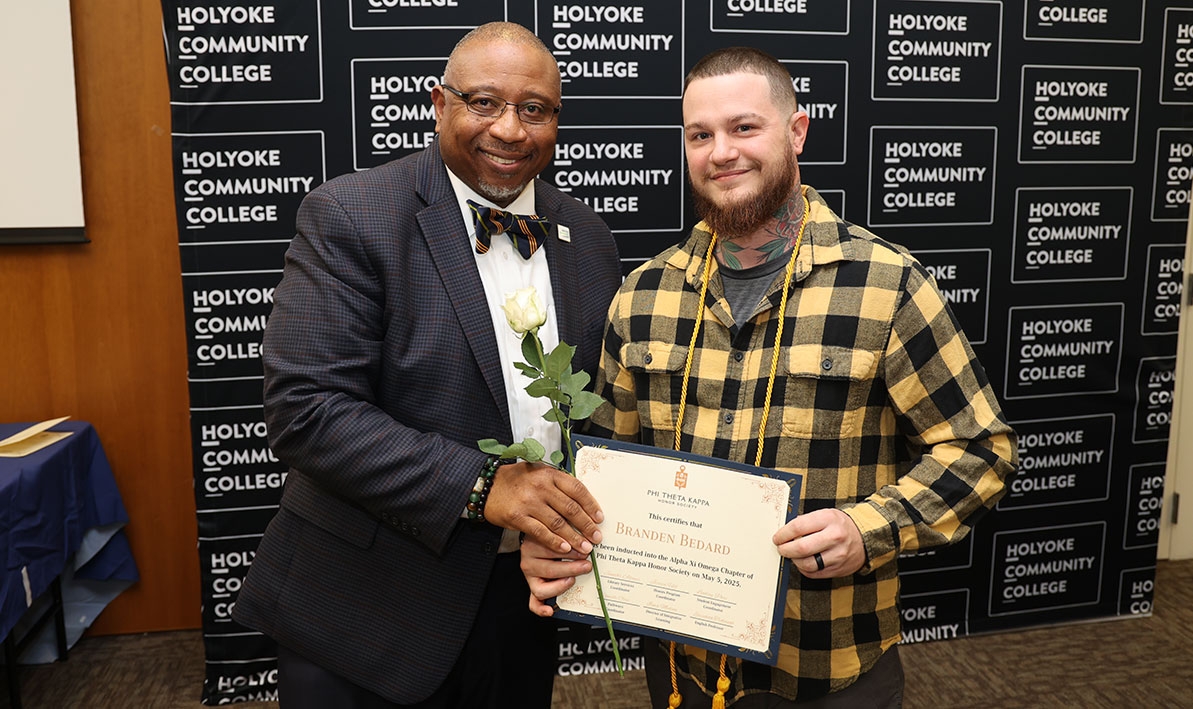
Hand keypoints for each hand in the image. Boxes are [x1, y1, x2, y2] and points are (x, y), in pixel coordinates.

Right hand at [484, 461, 603, 553]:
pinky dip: (555, 542)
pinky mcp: (518, 517)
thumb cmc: (517, 480)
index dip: (591, 505)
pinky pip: (541, 532)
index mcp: (549, 473)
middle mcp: (541, 486)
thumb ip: (559, 483)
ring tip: (585, 548)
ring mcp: (529, 502)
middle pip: (571, 508)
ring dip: (574, 538)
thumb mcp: (539, 473)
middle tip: (597, 538)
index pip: (577, 489)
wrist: (487, 486)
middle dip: (587, 525)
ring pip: (558, 523)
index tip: (600, 518)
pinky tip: (565, 549)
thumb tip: (584, 501)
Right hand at [520, 536, 591, 616]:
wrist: (540, 533)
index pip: (551, 548)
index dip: (572, 549)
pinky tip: (551, 610)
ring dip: (561, 586)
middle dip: (571, 568)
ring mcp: (530, 576)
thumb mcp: (560, 528)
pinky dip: (541, 609)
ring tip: (574, 580)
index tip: (587, 549)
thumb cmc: (554, 533)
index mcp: (533, 542)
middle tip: (587, 565)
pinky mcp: (533, 588)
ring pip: (543, 588)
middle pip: (549, 569)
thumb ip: (571, 531)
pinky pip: (533, 603)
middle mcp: (528, 560)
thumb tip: (590, 537)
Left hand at [773, 508, 865, 578]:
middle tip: (780, 548)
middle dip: (785, 550)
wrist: (864, 537)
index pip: (798, 527)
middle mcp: (835, 537)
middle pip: (801, 548)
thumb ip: (805, 522)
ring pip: (806, 564)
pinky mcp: (838, 569)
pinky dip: (804, 569)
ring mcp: (838, 555)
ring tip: (792, 555)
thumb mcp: (825, 515)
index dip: (783, 534)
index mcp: (828, 519)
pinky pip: (814, 573)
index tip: (777, 538)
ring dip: (794, 561)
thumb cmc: (839, 525)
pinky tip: (804, 562)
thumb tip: (783, 532)